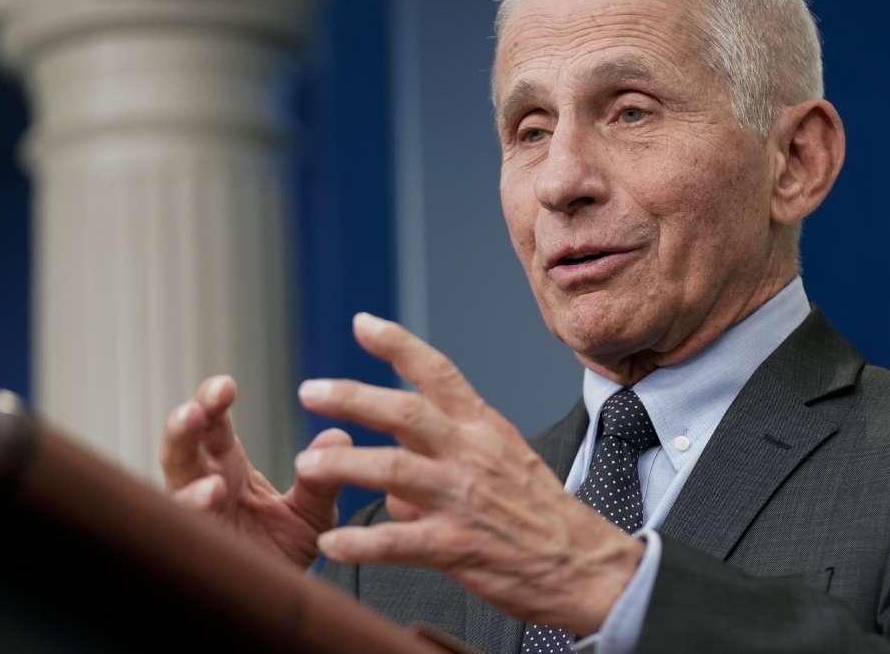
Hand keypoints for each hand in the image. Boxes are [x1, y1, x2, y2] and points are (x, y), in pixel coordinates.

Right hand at [160, 375, 351, 567]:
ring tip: (199, 446)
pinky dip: (191, 508)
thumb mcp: (311, 514)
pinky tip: (209, 495)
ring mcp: (192, 518)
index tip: (225, 385)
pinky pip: (180, 525)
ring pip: (171, 483)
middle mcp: (202, 486)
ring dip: (180, 465)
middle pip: (182, 446)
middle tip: (198, 407)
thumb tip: (338, 434)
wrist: (273, 602)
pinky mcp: (193, 547)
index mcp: (227, 468)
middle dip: (186, 424)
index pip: (213, 427)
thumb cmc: (282, 551)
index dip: (213, 403)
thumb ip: (321, 480)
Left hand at [294, 313, 643, 634]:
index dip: (398, 344)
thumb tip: (396, 480)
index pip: (438, 372)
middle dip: (351, 396)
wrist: (584, 565)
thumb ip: (449, 456)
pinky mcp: (457, 546)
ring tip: (305, 466)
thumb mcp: (506, 461)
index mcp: (484, 428)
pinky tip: (332, 545)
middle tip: (309, 390)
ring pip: (391, 469)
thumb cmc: (542, 513)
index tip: (362, 323)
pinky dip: (359, 543)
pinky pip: (396, 541)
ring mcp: (463, 499)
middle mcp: (471, 454)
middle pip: (404, 411)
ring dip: (341, 465)